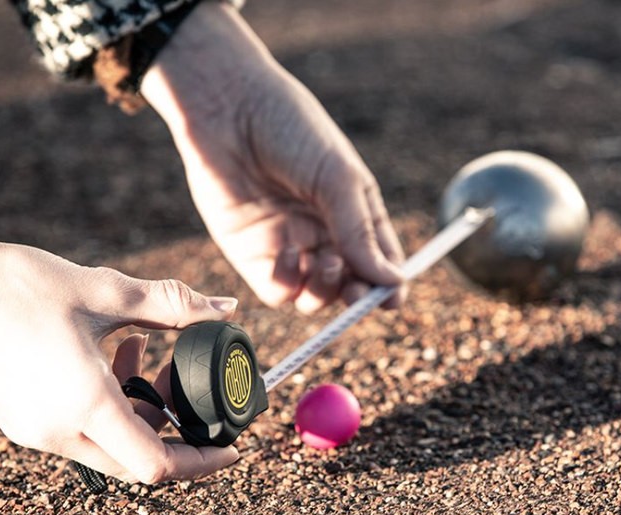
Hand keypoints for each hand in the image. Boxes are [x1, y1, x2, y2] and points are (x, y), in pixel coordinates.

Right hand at [0, 216, 239, 483]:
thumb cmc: (13, 285)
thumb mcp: (105, 292)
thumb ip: (173, 306)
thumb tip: (225, 310)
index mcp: (84, 405)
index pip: (159, 465)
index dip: (204, 462)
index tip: (232, 448)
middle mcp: (56, 430)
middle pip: (136, 459)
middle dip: (176, 431)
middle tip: (190, 390)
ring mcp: (32, 428)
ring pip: (107, 444)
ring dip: (140, 411)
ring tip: (146, 354)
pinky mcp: (17, 416)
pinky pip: (77, 428)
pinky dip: (108, 403)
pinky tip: (111, 353)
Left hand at [141, 1, 405, 313]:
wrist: (227, 107)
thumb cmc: (291, 128)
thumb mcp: (337, 178)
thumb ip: (360, 233)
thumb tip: (391, 281)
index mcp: (353, 209)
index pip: (379, 259)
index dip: (388, 284)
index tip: (392, 300)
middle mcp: (322, 231)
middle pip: (349, 284)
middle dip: (358, 296)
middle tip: (358, 295)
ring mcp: (287, 244)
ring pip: (314, 295)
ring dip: (324, 291)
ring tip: (324, 264)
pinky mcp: (250, 253)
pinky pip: (276, 289)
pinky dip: (287, 284)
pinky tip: (285, 253)